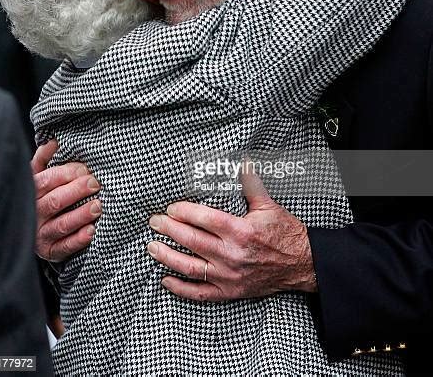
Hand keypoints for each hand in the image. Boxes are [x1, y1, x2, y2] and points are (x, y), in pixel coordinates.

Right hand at [32, 140, 101, 261]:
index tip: (85, 169)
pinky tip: (92, 231)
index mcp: (30, 192)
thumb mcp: (37, 175)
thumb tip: (53, 142)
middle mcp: (33, 213)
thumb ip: (44, 158)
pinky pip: (65, 247)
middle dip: (76, 191)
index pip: (47, 181)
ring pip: (61, 225)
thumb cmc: (41, 195)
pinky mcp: (50, 251)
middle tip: (95, 184)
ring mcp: (40, 234)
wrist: (26, 230)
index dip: (67, 174)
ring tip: (98, 206)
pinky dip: (78, 239)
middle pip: (54, 202)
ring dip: (80, 215)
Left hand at [146, 167, 316, 300]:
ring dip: (167, 257)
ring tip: (152, 247)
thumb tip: (242, 160)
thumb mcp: (268, 204)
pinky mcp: (230, 291)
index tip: (171, 207)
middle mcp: (232, 255)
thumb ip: (251, 183)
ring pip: (190, 268)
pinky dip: (180, 288)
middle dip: (168, 230)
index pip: (204, 219)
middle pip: (192, 241)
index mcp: (240, 231)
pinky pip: (200, 293)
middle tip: (154, 222)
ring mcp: (229, 276)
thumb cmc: (284, 232)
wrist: (301, 264)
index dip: (184, 212)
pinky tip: (166, 279)